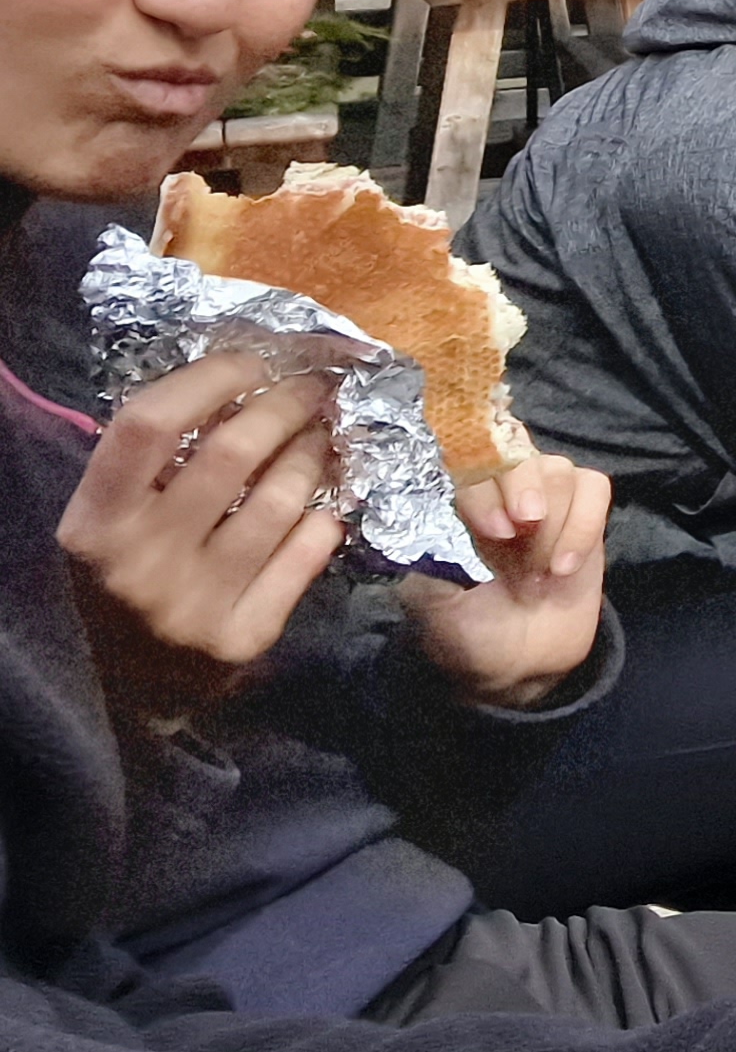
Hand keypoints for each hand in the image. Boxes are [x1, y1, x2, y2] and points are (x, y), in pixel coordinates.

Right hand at [58, 349, 345, 723]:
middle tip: (312, 387)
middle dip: (287, 403)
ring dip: (315, 452)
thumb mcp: (108, 519)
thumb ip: (150, 461)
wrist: (119, 692)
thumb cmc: (119, 579)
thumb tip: (239, 375)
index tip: (252, 360)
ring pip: (283, 498)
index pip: (149, 423)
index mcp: (93, 524)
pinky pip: (308, 551)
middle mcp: (139, 564)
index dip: (210, 376)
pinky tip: (326, 502)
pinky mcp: (242, 638)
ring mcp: (192, 605)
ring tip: (322, 435)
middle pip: (235, 451)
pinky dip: (326, 516)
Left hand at [398, 454, 610, 709]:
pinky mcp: (584, 512)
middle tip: (525, 527)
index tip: (493, 531)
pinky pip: (594, 487)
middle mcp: (499, 491)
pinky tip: (566, 566)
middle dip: (524, 485)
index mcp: (454, 504)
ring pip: (557, 469)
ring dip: (555, 520)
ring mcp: (545, 498)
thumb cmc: (467, 632)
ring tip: (542, 571)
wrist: (519, 667)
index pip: (465, 461)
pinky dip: (585, 523)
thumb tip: (440, 513)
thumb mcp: (432, 601)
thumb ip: (432, 554)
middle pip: (516, 450)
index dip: (485, 484)